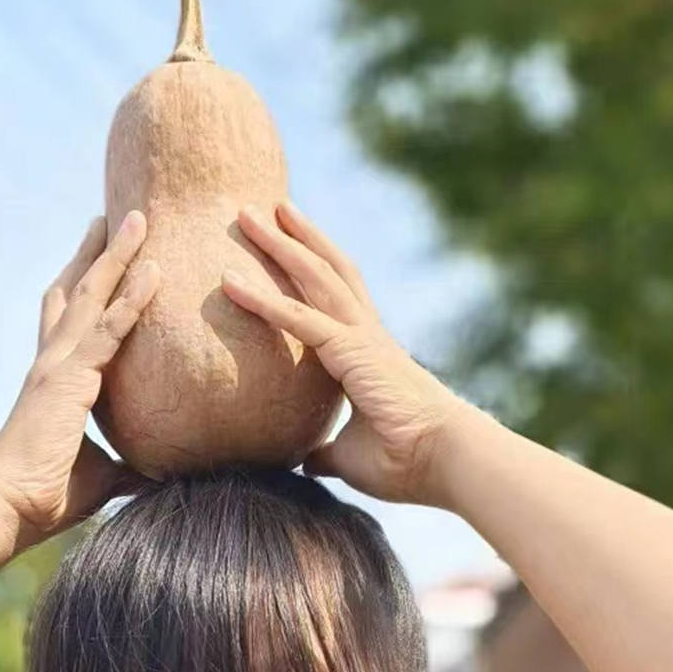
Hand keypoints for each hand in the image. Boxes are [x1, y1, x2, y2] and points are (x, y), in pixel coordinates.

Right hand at [0, 211, 160, 543]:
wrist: (10, 507)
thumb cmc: (47, 496)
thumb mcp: (102, 475)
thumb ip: (129, 466)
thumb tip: (159, 473)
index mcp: (55, 379)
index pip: (69, 318)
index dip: (86, 283)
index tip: (102, 254)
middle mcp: (52, 361)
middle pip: (79, 290)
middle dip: (102, 251)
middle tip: (121, 216)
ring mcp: (57, 364)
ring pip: (94, 295)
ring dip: (119, 254)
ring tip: (141, 217)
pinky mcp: (68, 377)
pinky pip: (109, 329)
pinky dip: (133, 299)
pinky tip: (154, 271)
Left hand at [222, 198, 469, 506]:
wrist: (444, 463)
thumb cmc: (405, 463)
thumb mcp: (349, 455)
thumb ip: (325, 450)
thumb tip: (307, 459)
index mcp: (367, 354)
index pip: (334, 300)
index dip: (311, 270)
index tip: (286, 246)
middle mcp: (366, 335)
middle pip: (324, 271)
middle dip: (293, 238)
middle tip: (262, 208)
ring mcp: (362, 337)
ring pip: (314, 277)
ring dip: (279, 243)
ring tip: (246, 212)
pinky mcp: (353, 351)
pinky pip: (298, 318)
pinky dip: (261, 299)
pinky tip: (229, 282)